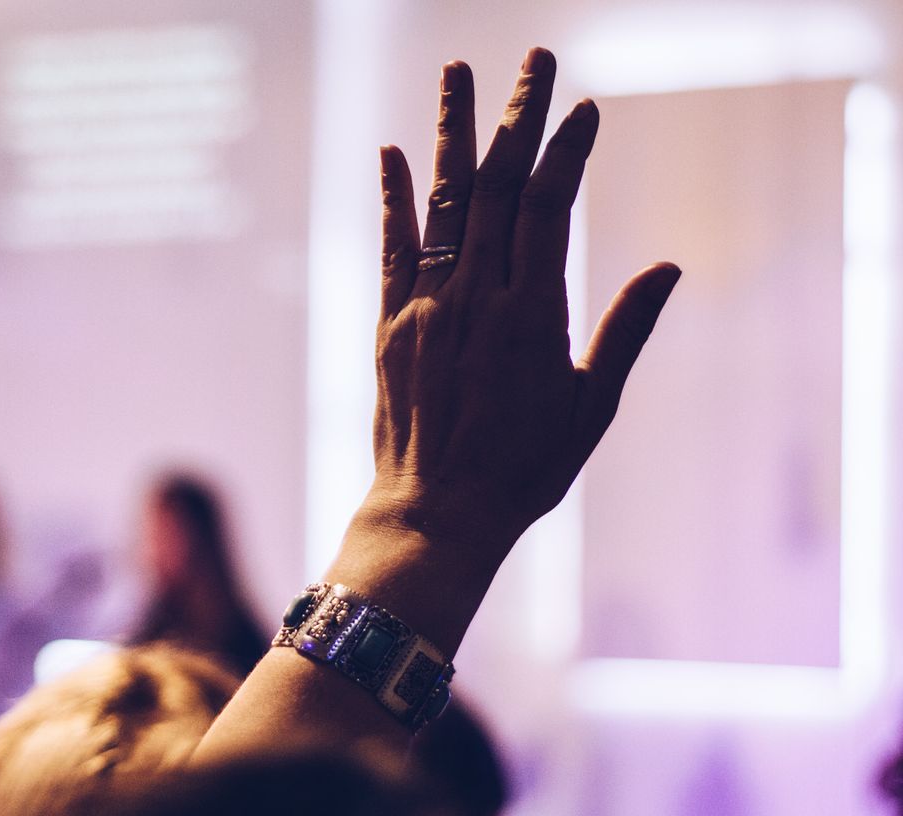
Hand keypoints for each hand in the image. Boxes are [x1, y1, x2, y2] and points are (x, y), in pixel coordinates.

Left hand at [363, 48, 679, 554]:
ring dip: (452, 133)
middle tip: (532, 58)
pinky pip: (392, 249)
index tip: (583, 109)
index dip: (565, 152)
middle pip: (497, 187)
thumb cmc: (523, 471)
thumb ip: (624, 332)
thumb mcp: (590, 407)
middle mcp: (474, 299)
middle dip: (517, 117)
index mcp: (531, 315)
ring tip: (458, 73)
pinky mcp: (390, 326)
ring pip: (443, 203)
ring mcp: (426, 308)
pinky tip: (391, 153)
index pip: (550, 208)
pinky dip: (395, 199)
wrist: (436, 515)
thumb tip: (667, 268)